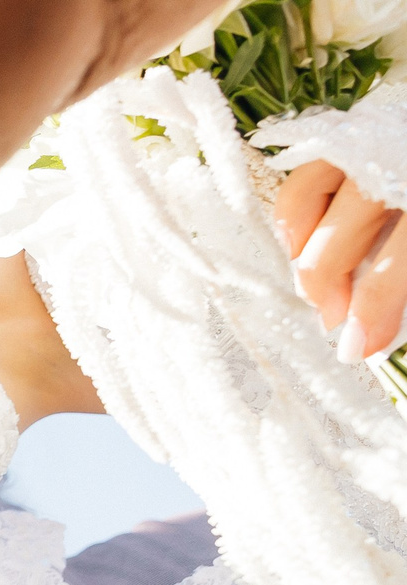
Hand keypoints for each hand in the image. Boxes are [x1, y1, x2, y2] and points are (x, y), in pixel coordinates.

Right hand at [278, 160, 406, 362]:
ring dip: (301, 254)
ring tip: (315, 282)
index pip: (394, 268)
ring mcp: (369, 143)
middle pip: (337, 245)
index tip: (362, 347)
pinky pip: (306, 174)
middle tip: (337, 320)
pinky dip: (296, 213)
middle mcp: (394, 166)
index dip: (373, 314)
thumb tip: (383, 319)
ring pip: (305, 203)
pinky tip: (304, 240)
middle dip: (329, 294)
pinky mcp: (353, 131)